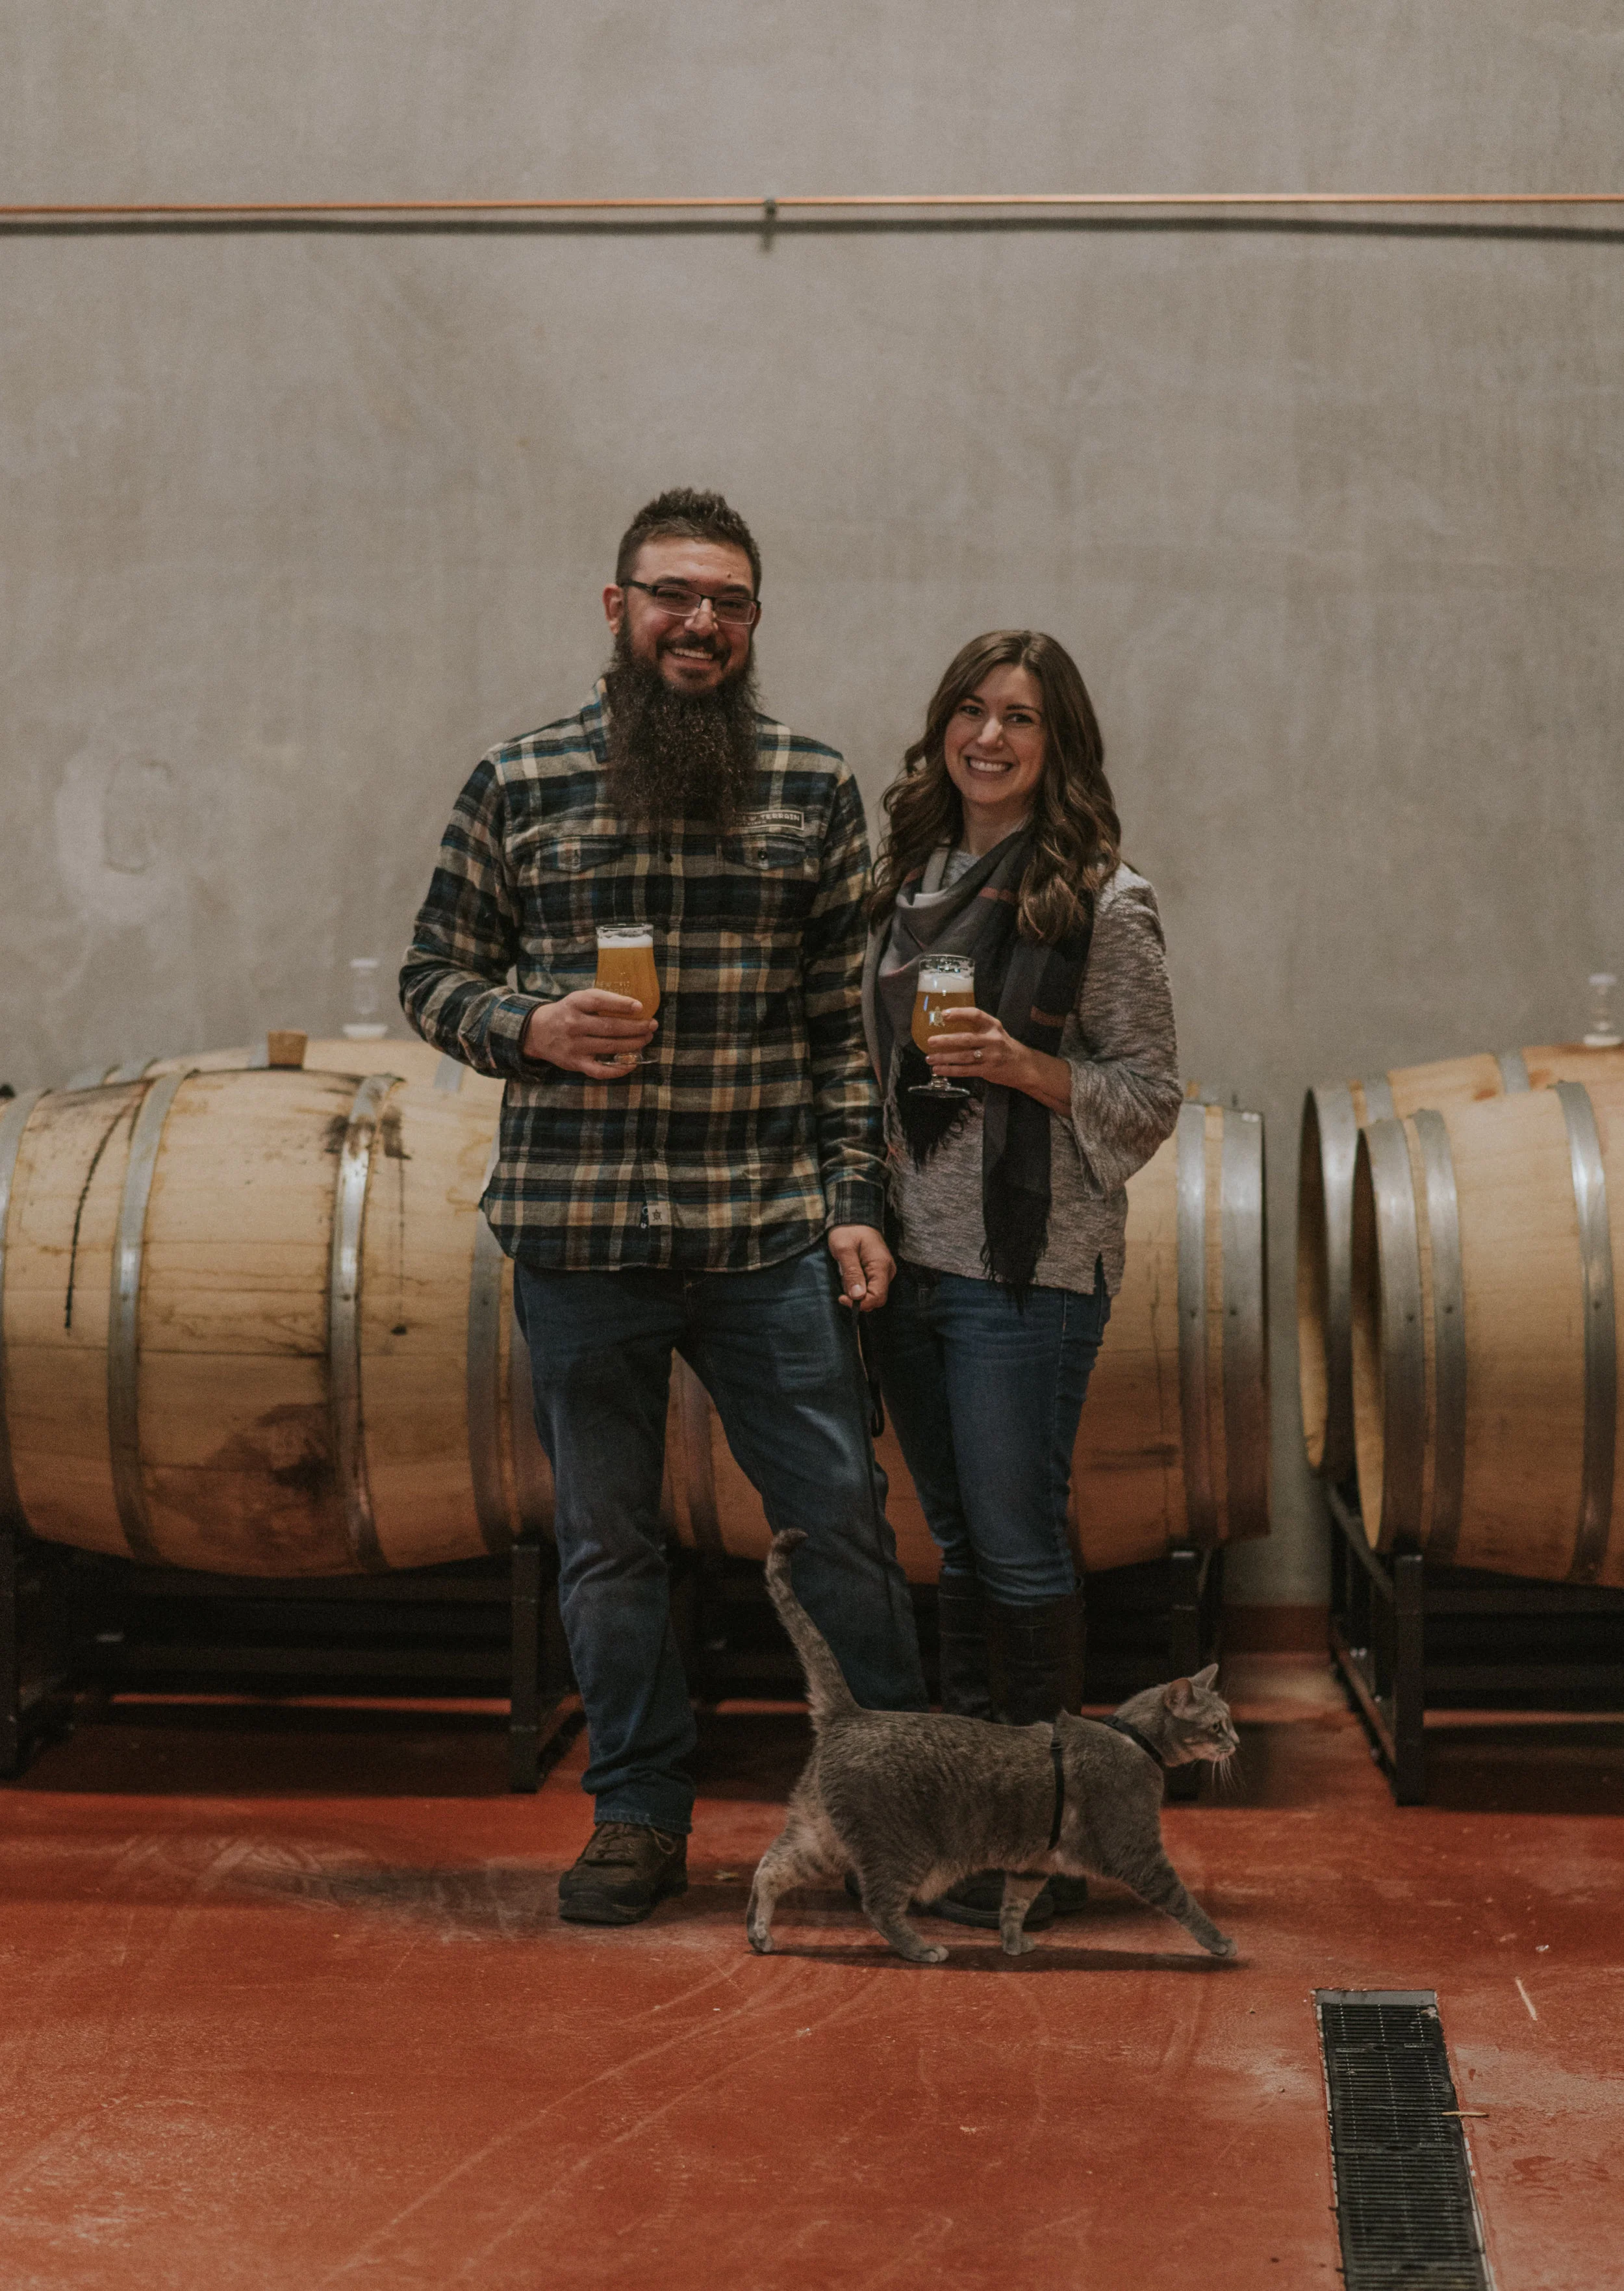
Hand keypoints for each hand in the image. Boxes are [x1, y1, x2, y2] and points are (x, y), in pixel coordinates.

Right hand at [521, 989, 655, 1078]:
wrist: (537, 1032)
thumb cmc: (567, 1013)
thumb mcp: (578, 999)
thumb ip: (600, 1001)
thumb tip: (635, 1007)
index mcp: (574, 1003)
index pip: (599, 1001)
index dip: (621, 1004)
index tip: (640, 1007)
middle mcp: (573, 1024)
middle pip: (609, 1027)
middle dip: (635, 1027)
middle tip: (652, 1026)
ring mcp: (574, 1046)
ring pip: (609, 1047)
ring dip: (632, 1044)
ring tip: (646, 1039)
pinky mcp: (575, 1063)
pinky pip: (600, 1070)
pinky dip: (618, 1069)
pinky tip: (632, 1063)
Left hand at [827, 1224, 894, 1312]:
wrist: (854, 1218)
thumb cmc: (847, 1231)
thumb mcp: (844, 1250)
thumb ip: (852, 1273)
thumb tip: (857, 1296)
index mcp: (881, 1265)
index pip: (877, 1297)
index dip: (861, 1303)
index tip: (842, 1298)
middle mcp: (887, 1271)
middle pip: (877, 1298)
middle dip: (859, 1299)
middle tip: (842, 1288)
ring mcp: (884, 1272)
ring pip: (873, 1294)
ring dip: (857, 1293)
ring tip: (845, 1275)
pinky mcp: (879, 1272)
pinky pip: (871, 1287)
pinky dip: (858, 1287)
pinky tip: (850, 1276)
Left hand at [927, 1007, 1072, 1113]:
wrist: (1023, 1065)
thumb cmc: (1003, 1046)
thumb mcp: (995, 1032)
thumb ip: (977, 1029)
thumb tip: (947, 1026)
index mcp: (993, 1026)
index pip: (976, 1015)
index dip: (959, 1013)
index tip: (944, 1014)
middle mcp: (993, 1040)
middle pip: (966, 1039)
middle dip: (946, 1040)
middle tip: (930, 1041)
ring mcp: (991, 1056)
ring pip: (963, 1057)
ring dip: (944, 1058)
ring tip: (929, 1059)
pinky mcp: (987, 1070)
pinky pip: (965, 1070)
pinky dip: (950, 1071)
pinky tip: (938, 1070)